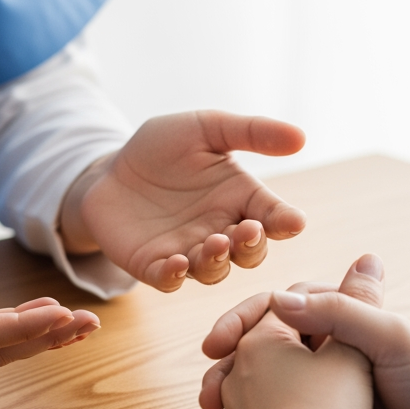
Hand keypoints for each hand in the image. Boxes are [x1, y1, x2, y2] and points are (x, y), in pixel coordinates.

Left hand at [58, 111, 305, 290]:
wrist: (108, 168)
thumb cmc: (162, 148)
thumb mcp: (206, 128)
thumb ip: (251, 132)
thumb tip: (301, 138)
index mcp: (240, 200)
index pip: (272, 216)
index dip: (285, 222)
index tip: (292, 222)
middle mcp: (221, 231)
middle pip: (249, 252)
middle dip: (252, 245)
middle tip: (248, 232)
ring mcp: (188, 253)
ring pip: (214, 270)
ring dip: (218, 261)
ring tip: (215, 243)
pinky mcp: (154, 266)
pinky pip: (169, 280)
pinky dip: (176, 276)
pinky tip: (178, 263)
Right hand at [201, 255, 409, 408]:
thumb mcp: (391, 337)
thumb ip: (342, 313)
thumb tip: (280, 299)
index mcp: (337, 324)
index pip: (275, 312)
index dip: (240, 323)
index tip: (215, 344)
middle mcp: (322, 357)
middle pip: (257, 354)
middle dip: (226, 371)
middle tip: (209, 394)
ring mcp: (319, 398)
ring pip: (259, 396)